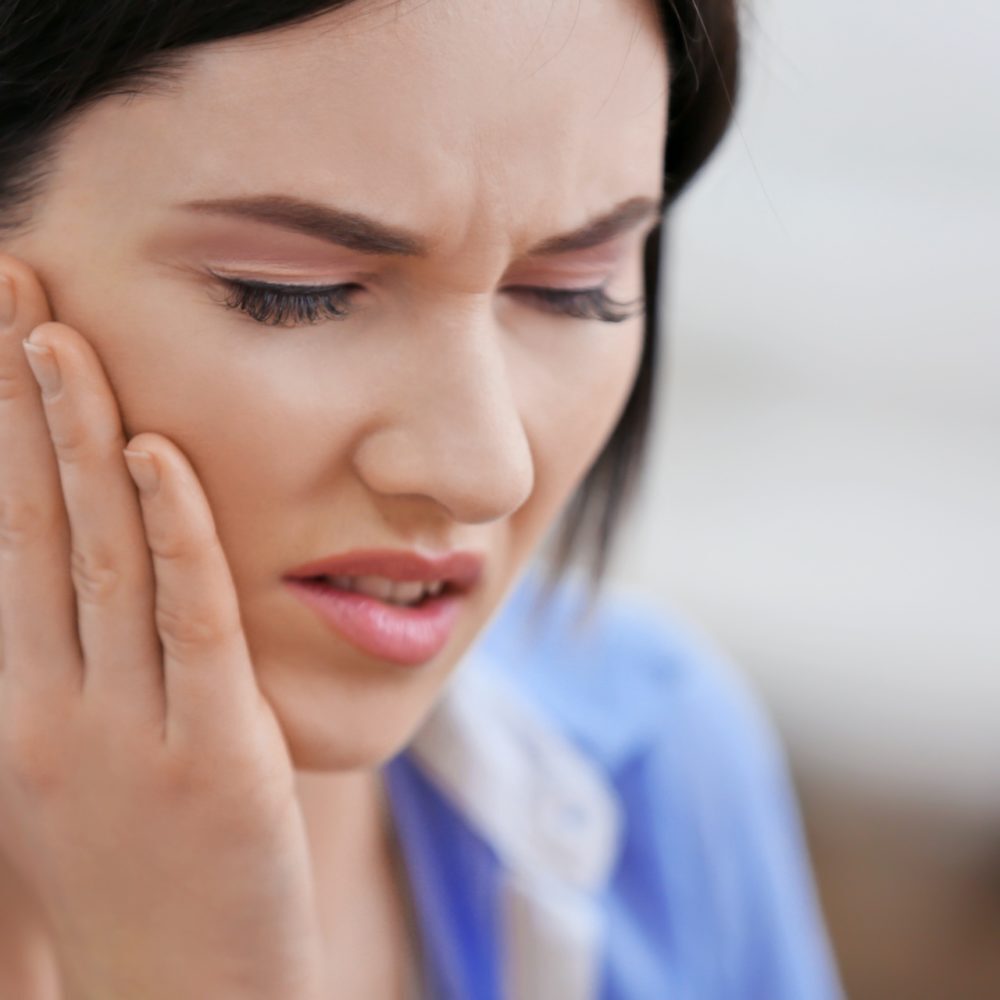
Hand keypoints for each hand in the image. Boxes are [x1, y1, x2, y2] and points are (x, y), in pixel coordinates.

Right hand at [0, 255, 328, 999]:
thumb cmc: (135, 881)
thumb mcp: (79, 772)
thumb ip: (74, 675)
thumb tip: (80, 566)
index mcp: (14, 706)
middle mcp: (46, 710)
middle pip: (26, 522)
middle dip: (14, 398)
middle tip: (7, 279)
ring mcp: (125, 735)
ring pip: (97, 559)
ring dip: (77, 439)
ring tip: (61, 333)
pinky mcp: (213, 759)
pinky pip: (189, 624)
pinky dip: (174, 535)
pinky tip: (158, 452)